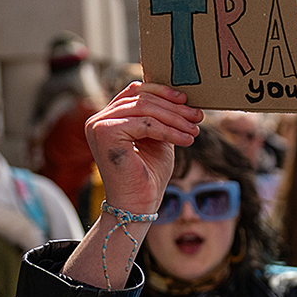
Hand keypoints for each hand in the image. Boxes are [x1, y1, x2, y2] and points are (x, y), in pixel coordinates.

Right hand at [85, 81, 203, 214]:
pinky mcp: (105, 133)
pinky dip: (170, 131)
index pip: (135, 91)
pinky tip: (187, 139)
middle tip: (198, 115)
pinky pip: (145, 124)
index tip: (187, 101)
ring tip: (195, 129)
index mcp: (108, 117)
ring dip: (176, 118)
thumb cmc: (148, 174)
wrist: (137, 205)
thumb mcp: (157, 138)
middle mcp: (98, 119)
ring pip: (146, 109)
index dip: (162, 92)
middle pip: (143, 99)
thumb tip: (180, 96)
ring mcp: (98, 125)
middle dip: (174, 107)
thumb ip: (160, 117)